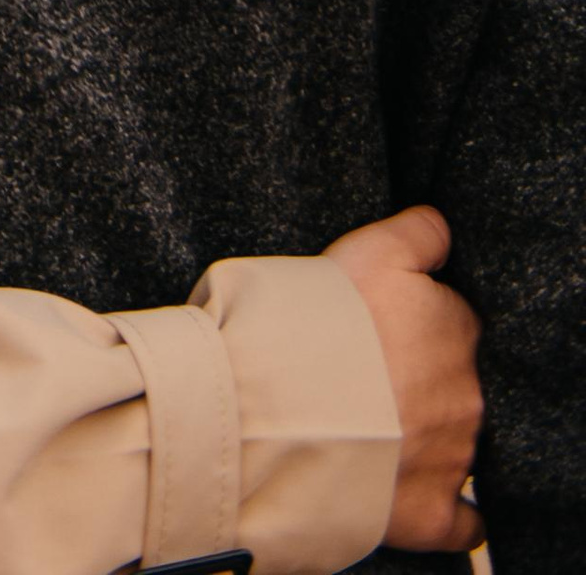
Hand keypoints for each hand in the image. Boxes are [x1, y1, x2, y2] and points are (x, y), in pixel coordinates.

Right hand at [322, 206, 482, 551]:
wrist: (282, 405)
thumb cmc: (320, 320)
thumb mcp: (368, 249)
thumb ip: (418, 232)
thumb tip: (443, 228)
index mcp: (456, 329)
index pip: (453, 319)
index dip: (416, 321)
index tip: (383, 325)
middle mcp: (466, 395)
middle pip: (456, 382)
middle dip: (422, 380)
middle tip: (369, 374)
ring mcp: (452, 457)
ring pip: (457, 443)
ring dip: (427, 435)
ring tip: (373, 426)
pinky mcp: (432, 512)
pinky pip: (462, 519)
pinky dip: (454, 512)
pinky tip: (426, 492)